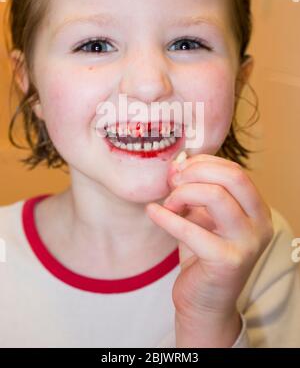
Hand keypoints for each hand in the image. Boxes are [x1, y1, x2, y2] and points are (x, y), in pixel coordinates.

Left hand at [145, 154, 273, 346]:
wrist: (204, 302)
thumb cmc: (202, 255)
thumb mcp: (201, 216)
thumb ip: (193, 190)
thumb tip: (176, 164)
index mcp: (257, 209)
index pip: (234, 170)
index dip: (202, 164)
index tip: (178, 170)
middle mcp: (260, 224)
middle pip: (232, 176)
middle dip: (195, 173)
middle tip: (172, 183)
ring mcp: (247, 243)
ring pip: (215, 195)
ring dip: (182, 194)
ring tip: (168, 204)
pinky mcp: (227, 261)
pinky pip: (191, 229)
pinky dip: (166, 217)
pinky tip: (153, 212)